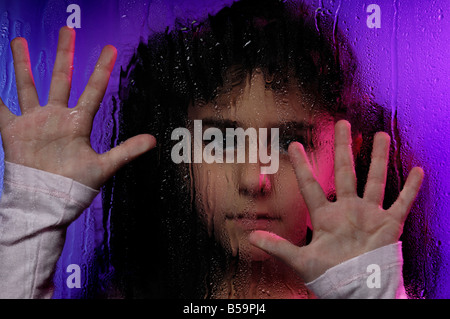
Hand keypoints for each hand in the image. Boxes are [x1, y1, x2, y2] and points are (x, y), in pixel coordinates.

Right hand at [0, 26, 155, 189]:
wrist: (48, 201)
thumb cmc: (76, 186)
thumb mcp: (104, 166)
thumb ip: (127, 151)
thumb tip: (154, 140)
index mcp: (79, 122)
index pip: (93, 90)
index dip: (102, 70)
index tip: (111, 50)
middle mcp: (57, 116)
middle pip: (60, 78)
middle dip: (64, 54)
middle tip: (67, 30)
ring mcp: (34, 121)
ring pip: (27, 85)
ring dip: (23, 63)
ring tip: (18, 40)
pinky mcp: (13, 130)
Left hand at [249, 120, 423, 282]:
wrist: (355, 291)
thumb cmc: (329, 277)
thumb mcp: (300, 260)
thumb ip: (278, 247)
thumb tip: (251, 237)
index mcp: (325, 217)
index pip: (310, 185)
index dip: (301, 166)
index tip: (293, 146)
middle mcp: (347, 210)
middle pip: (344, 172)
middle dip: (343, 148)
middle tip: (342, 124)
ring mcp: (369, 216)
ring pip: (375, 180)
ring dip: (379, 158)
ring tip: (382, 136)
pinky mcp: (389, 225)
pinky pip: (402, 202)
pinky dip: (410, 188)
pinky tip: (417, 171)